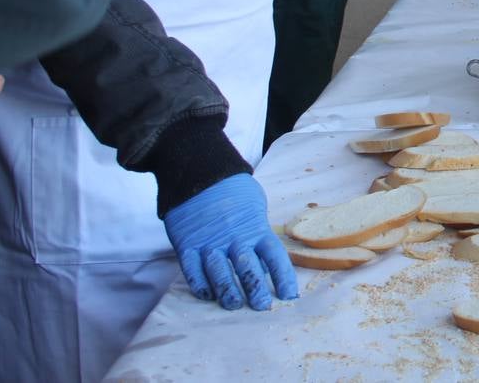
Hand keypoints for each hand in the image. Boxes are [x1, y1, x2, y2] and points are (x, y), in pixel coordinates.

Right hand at [163, 174, 297, 310]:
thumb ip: (259, 232)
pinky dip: (199, 284)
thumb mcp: (256, 205)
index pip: (275, 256)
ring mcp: (209, 242)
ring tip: (234, 306)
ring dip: (228, 292)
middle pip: (248, 268)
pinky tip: (207, 295)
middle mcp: (234, 238)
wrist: (199, 170)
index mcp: (255, 228)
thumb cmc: (233, 189)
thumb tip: (264, 262)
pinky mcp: (187, 244)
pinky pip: (192, 269)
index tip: (291, 296)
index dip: (284, 277)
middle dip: (256, 290)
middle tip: (263, 307)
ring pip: (220, 273)